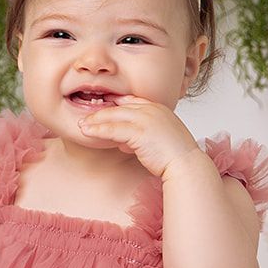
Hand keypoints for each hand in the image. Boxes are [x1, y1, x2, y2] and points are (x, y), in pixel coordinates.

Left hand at [75, 96, 201, 179]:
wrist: (186, 165)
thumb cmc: (175, 156)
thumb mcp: (157, 140)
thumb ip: (140, 137)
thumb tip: (123, 142)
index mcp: (158, 108)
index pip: (131, 101)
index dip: (114, 105)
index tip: (101, 110)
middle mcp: (152, 109)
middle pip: (119, 107)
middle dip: (100, 113)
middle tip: (85, 119)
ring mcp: (146, 119)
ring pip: (113, 116)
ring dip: (95, 121)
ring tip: (82, 126)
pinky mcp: (140, 131)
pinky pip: (113, 129)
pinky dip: (98, 130)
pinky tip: (87, 133)